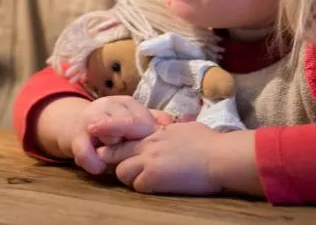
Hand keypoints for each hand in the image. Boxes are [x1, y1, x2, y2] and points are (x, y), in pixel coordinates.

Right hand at [40, 95, 171, 174]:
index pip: (143, 118)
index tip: (152, 148)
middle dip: (132, 142)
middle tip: (136, 156)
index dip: (149, 136)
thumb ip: (151, 120)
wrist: (77, 127)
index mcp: (124, 102)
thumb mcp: (133, 119)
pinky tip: (99, 168)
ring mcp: (90, 120)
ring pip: (109, 135)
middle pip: (127, 125)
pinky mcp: (75, 137)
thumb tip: (170, 123)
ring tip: (115, 159)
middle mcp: (106, 105)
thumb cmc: (113, 126)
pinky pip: (85, 151)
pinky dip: (94, 161)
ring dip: (113, 149)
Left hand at [96, 121, 221, 194]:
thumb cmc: (210, 142)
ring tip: (144, 179)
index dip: (108, 131)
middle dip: (114, 159)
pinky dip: (143, 187)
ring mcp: (149, 160)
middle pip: (115, 152)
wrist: (220, 157)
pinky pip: (138, 186)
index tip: (95, 131)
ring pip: (122, 171)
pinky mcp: (155, 177)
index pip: (123, 128)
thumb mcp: (185, 129)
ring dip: (130, 176)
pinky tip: (155, 187)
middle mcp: (147, 144)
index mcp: (154, 131)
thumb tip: (172, 128)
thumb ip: (170, 129)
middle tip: (117, 165)